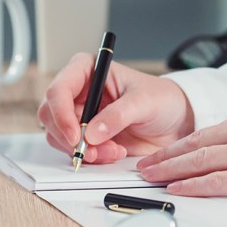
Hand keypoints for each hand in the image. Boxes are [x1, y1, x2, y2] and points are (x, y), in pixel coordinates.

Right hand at [38, 53, 194, 163]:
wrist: (176, 122)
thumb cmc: (162, 99)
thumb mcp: (145, 102)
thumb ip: (118, 115)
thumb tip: (92, 133)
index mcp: (88, 70)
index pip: (59, 89)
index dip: (61, 113)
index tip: (76, 135)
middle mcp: (79, 92)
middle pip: (50, 114)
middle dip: (69, 136)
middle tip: (91, 150)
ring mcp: (80, 115)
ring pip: (59, 135)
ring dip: (82, 149)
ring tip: (113, 151)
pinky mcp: (86, 136)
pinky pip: (73, 150)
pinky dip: (90, 157)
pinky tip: (113, 153)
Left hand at [137, 107, 226, 202]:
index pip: (207, 131)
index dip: (181, 144)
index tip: (163, 151)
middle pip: (197, 144)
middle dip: (167, 156)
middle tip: (145, 164)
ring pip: (200, 161)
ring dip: (171, 169)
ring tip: (151, 176)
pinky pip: (217, 182)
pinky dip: (193, 185)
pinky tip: (177, 188)